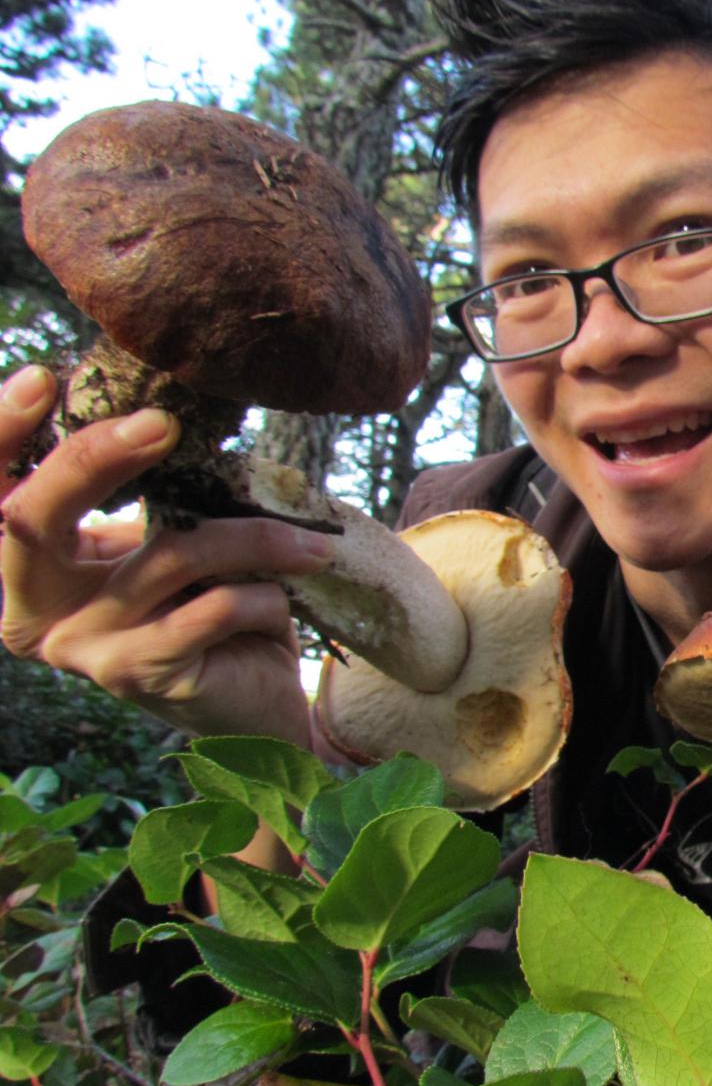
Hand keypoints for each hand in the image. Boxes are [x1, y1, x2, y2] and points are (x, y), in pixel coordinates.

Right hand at [1, 366, 333, 745]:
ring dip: (251, 539)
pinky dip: (262, 598)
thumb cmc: (208, 612)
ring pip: (166, 556)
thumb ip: (149, 498)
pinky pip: (212, 607)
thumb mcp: (168, 547)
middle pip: (32, 518)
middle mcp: (35, 614)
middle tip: (160, 423)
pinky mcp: (139, 675)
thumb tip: (165, 417)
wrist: (253, 706)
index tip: (41, 379)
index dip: (0, 435)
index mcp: (33, 571)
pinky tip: (281, 607)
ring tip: (307, 543)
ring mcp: (83, 649)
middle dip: (92, 457)